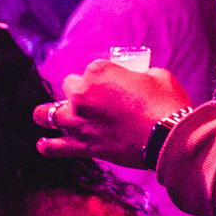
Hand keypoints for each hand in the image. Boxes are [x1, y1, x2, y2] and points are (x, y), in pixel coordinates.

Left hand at [35, 61, 194, 167]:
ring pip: (46, 114)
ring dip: (53, 112)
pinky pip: (54, 147)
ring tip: (60, 115)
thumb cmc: (166, 103)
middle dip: (81, 90)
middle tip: (98, 99)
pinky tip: (46, 143)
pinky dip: (49, 145)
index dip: (107, 75)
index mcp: (99, 71)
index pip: (94, 68)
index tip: (118, 82)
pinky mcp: (83, 145)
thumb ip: (139, 75)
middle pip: (70, 86)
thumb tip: (136, 81)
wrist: (169, 137)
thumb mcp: (157, 75)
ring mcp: (78, 121)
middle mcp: (82, 94)